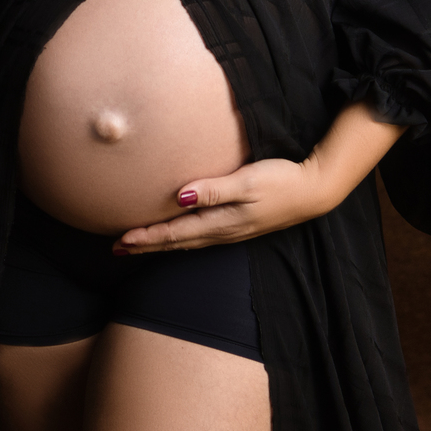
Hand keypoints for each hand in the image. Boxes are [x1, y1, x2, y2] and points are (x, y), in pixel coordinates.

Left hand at [115, 104, 405, 253]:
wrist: (314, 190)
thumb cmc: (281, 181)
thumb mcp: (247, 182)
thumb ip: (213, 190)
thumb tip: (179, 197)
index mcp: (222, 222)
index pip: (175, 233)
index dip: (147, 237)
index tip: (120, 241)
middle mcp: (223, 232)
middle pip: (177, 242)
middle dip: (147, 245)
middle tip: (116, 249)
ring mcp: (232, 231)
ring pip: (188, 242)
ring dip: (161, 243)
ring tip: (138, 245)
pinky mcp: (239, 225)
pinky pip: (201, 237)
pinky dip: (181, 238)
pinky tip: (177, 234)